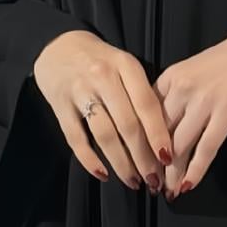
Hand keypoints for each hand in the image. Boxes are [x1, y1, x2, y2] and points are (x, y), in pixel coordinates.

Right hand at [33, 30, 172, 191]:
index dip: (159, 135)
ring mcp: (80, 91)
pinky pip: (76, 138)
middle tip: (154, 180)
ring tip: (133, 181)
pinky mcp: (60, 105)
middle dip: (143, 157)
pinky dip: (89, 160)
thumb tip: (163, 139)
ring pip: (104, 135)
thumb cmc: (101, 62)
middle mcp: (104, 77)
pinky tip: (103, 174)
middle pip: (128, 125)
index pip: (147, 106)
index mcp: (126, 66)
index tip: (168, 159)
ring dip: (121, 163)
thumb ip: (142, 96)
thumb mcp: (126, 67)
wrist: (58, 45)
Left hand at [152, 32, 226, 198]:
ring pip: (179, 145)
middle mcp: (182, 89)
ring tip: (169, 191)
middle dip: (152, 163)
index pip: (145, 116)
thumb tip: (156, 130)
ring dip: (172, 173)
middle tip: (150, 184)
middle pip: (159, 133)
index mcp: (169, 78)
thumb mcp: (188, 71)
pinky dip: (196, 170)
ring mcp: (204, 102)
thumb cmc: (225, 62)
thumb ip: (170, 96)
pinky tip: (189, 185)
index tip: (136, 163)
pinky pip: (206, 148)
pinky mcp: (226, 114)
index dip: (139, 144)